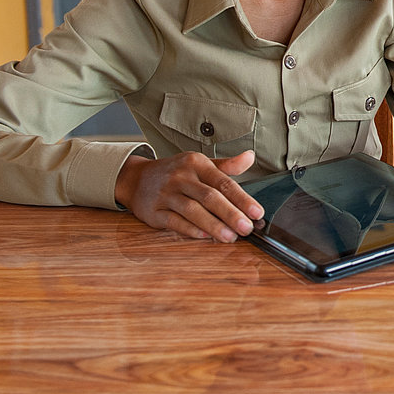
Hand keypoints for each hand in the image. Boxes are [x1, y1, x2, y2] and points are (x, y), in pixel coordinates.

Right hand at [114, 150, 263, 241]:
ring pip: (192, 211)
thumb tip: (250, 157)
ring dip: (213, 225)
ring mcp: (166, 194)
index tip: (257, 212)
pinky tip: (205, 237)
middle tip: (247, 228)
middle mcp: (181, 177)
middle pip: (209, 197)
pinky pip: (174, 222)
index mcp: (196, 164)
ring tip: (230, 237)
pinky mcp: (154, 211)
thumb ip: (226, 166)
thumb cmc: (176, 173)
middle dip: (230, 214)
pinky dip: (190, 230)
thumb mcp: (199, 164)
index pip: (223, 182)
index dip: (242, 198)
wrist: (137, 179)